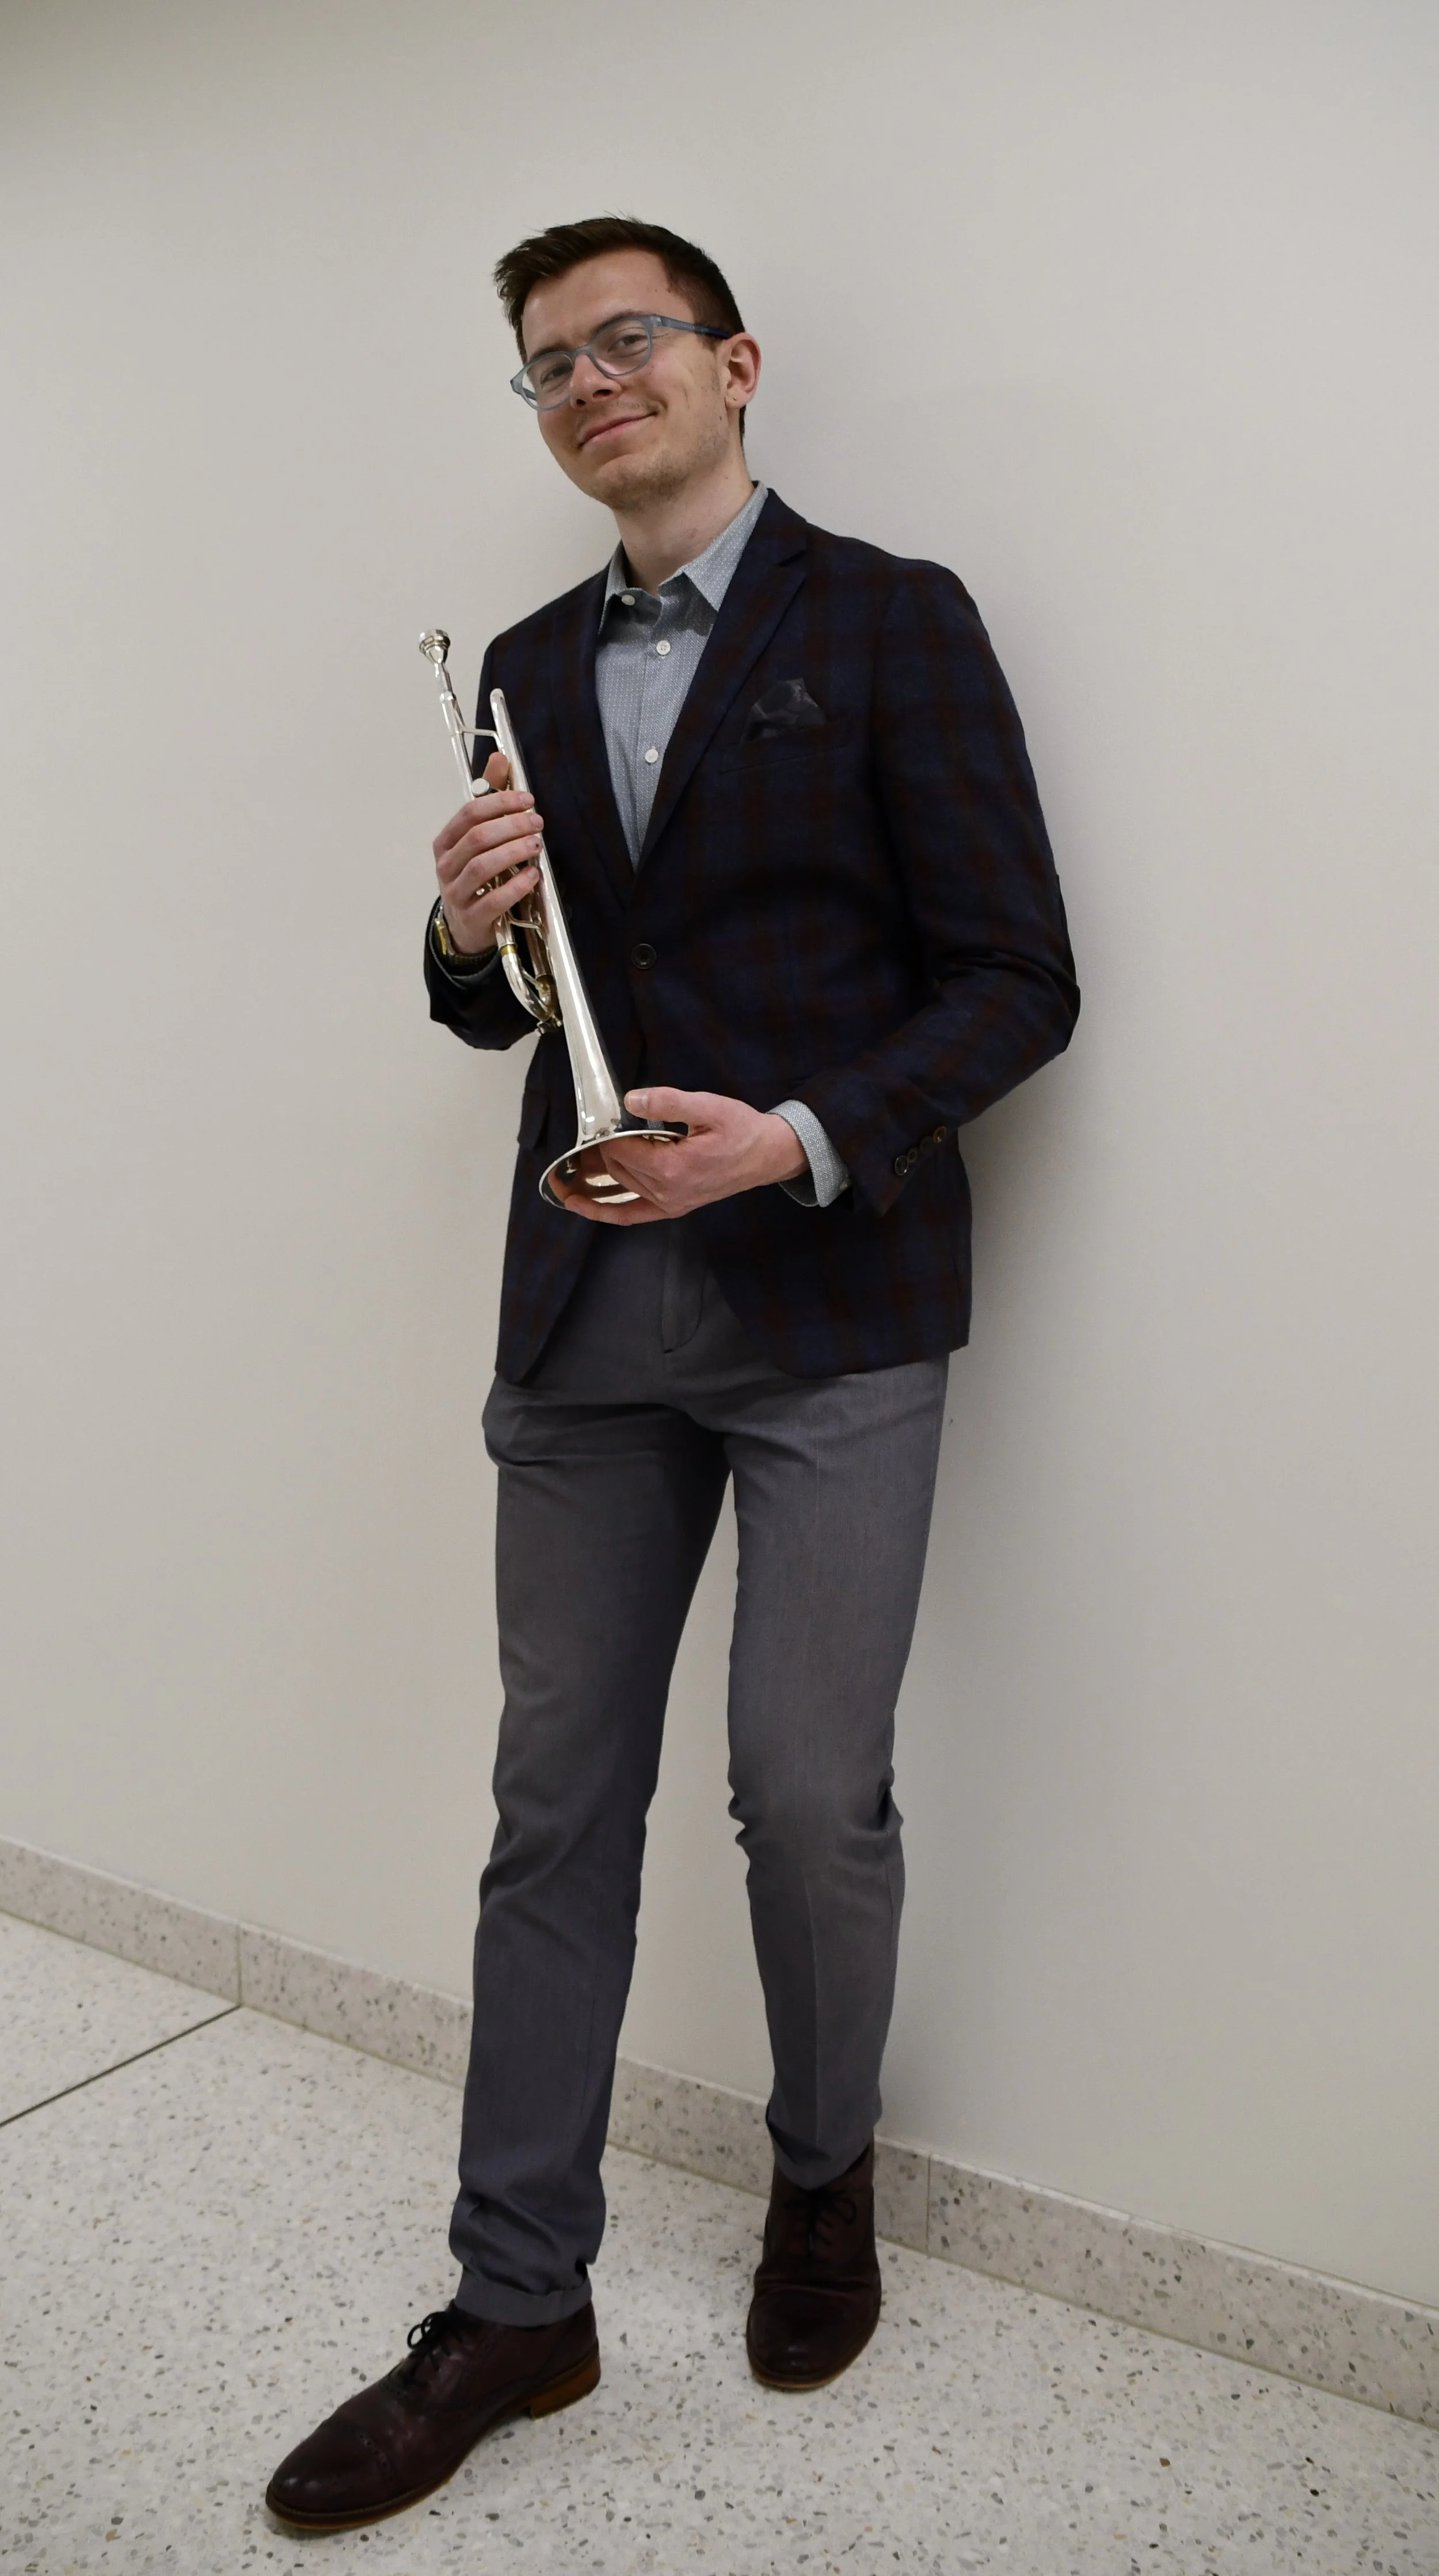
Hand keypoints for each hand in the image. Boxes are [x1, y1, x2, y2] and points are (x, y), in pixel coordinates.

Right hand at [433, 751, 543, 954]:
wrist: (466, 926)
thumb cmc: (475, 875)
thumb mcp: (477, 838)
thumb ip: (489, 799)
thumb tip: (499, 757)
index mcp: (445, 842)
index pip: (469, 813)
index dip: (500, 802)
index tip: (527, 799)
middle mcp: (445, 865)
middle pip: (478, 838)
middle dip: (511, 826)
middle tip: (538, 822)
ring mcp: (455, 892)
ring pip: (482, 866)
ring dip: (514, 852)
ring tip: (537, 845)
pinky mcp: (471, 917)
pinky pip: (493, 900)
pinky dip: (515, 886)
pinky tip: (533, 876)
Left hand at [549, 1088, 807, 1223]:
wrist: (767, 1156)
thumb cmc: (742, 1130)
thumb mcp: (708, 1107)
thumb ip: (668, 1102)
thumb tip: (632, 1100)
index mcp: (673, 1167)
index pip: (621, 1149)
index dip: (604, 1134)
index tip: (597, 1119)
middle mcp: (668, 1191)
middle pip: (616, 1168)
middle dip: (599, 1150)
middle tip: (590, 1131)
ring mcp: (670, 1203)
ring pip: (620, 1186)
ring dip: (596, 1174)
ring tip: (570, 1165)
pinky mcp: (673, 1208)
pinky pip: (630, 1215)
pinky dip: (603, 1211)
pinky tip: (580, 1204)